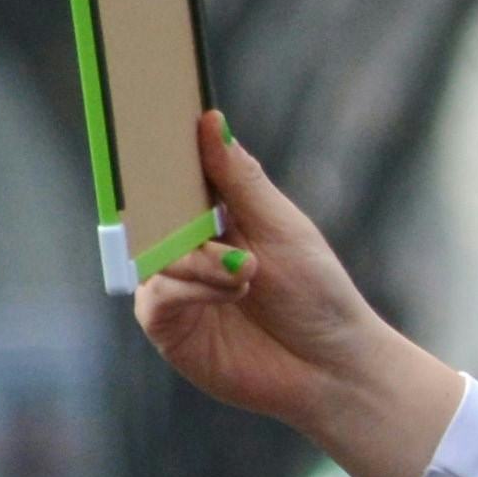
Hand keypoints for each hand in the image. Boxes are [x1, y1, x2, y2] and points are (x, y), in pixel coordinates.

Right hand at [130, 115, 461, 476]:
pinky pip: (158, 293)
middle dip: (157, 195)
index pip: (168, 173)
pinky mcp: (167, 324)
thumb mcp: (281, 226)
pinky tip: (233, 288)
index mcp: (208, 215)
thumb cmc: (316, 294)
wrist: (333, 367)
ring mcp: (170, 284)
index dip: (153, 145)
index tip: (145, 110)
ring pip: (152, 253)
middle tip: (171, 182)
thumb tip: (210, 119)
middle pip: (146, 208)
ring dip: (199, 258)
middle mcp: (182, 245)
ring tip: (246, 271)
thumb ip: (240, 178)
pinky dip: (194, 286)